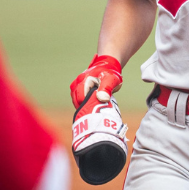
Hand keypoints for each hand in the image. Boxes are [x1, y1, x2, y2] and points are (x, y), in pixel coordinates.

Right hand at [69, 55, 127, 184]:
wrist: (108, 66)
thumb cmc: (111, 73)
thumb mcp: (112, 80)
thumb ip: (107, 89)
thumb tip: (102, 99)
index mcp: (84, 81)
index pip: (80, 99)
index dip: (86, 109)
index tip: (91, 118)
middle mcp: (77, 84)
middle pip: (77, 102)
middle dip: (84, 112)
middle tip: (92, 123)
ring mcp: (76, 87)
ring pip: (77, 103)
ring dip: (84, 110)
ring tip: (91, 120)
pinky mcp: (78, 91)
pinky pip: (78, 102)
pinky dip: (84, 108)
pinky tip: (90, 114)